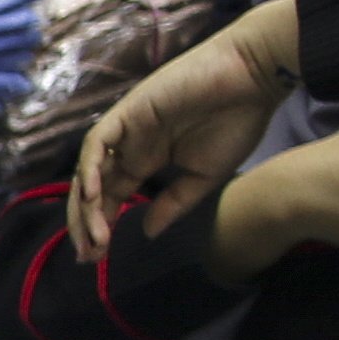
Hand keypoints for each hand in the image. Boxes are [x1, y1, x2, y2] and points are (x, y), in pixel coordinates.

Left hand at [73, 0, 301, 256]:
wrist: (252, 79)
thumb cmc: (236, 122)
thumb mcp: (203, 177)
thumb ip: (173, 204)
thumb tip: (147, 233)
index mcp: (146, 161)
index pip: (111, 199)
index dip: (100, 228)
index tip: (96, 259)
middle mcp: (130, 146)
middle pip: (93, 189)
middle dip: (86, 224)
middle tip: (88, 258)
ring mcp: (127, 128)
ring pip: (90, 170)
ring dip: (87, 205)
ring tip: (94, 238)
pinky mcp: (129, 110)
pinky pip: (97, 142)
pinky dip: (90, 169)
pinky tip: (94, 197)